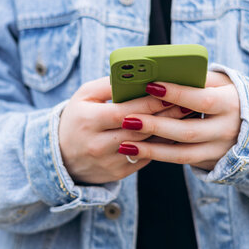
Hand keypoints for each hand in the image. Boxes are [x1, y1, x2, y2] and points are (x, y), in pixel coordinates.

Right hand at [59, 77, 183, 183]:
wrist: (61, 156)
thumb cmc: (77, 118)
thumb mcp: (84, 96)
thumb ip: (108, 85)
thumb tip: (136, 75)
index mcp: (89, 121)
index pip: (125, 111)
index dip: (150, 103)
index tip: (172, 93)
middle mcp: (98, 144)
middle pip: (140, 130)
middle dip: (166, 116)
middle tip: (188, 104)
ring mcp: (109, 162)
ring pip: (146, 146)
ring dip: (168, 131)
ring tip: (185, 117)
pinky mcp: (117, 173)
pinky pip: (145, 158)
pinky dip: (161, 146)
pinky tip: (175, 133)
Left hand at [118, 72, 240, 170]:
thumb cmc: (230, 95)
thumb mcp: (223, 83)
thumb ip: (198, 79)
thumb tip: (165, 72)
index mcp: (231, 104)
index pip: (202, 100)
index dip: (177, 94)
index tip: (150, 85)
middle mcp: (227, 130)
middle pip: (188, 131)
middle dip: (156, 125)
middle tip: (127, 118)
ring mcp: (219, 150)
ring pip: (183, 153)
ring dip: (152, 149)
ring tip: (124, 144)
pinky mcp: (211, 162)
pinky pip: (182, 161)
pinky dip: (159, 156)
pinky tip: (137, 150)